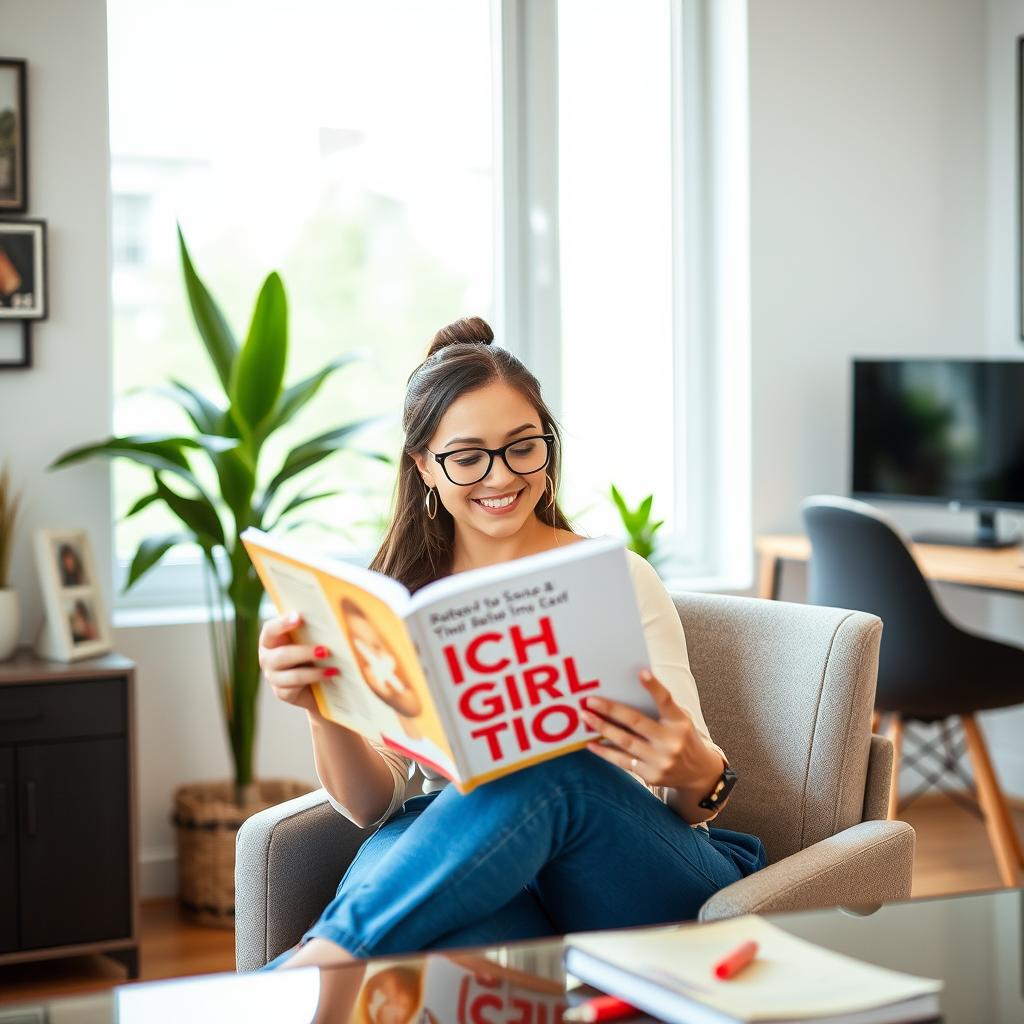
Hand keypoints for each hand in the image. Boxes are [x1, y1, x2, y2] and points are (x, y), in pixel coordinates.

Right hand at [258, 611, 336, 715]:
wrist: (319, 685)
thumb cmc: (315, 652)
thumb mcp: (313, 637)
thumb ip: (316, 627)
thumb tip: (338, 614)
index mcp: (271, 639)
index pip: (271, 629)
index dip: (283, 623)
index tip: (299, 617)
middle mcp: (268, 657)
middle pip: (281, 655)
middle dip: (304, 653)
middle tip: (325, 650)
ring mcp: (273, 677)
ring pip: (290, 675)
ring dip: (313, 672)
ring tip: (332, 669)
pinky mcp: (282, 693)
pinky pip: (295, 689)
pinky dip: (314, 682)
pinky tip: (330, 676)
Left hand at [581, 669, 724, 814]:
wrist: (699, 774)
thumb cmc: (683, 739)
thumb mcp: (679, 720)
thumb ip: (661, 707)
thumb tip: (630, 688)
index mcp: (680, 722)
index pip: (666, 701)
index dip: (654, 687)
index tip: (641, 673)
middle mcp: (672, 741)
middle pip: (636, 722)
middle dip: (610, 710)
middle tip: (590, 701)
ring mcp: (661, 760)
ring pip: (625, 742)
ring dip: (603, 728)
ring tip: (586, 718)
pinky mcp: (652, 776)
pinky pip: (623, 761)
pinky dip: (605, 752)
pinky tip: (591, 743)